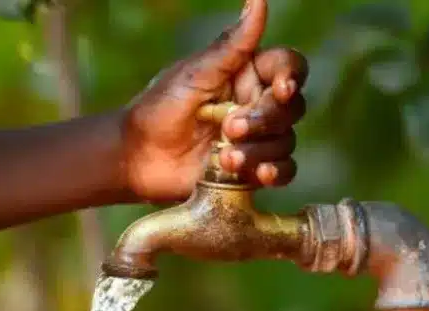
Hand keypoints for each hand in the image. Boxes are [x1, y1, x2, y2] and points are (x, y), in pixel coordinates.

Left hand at [122, 0, 306, 202]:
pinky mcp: (251, 170)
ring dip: (260, 150)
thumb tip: (258, 0)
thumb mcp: (194, 74)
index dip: (292, 76)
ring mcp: (256, 138)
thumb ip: (232, 45)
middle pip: (291, 107)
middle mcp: (256, 104)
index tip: (280, 89)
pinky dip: (275, 172)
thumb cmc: (159, 108)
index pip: (288, 66)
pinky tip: (258, 175)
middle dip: (264, 119)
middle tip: (230, 129)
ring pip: (286, 141)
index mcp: (246, 74)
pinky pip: (283, 171)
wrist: (137, 156)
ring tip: (226, 158)